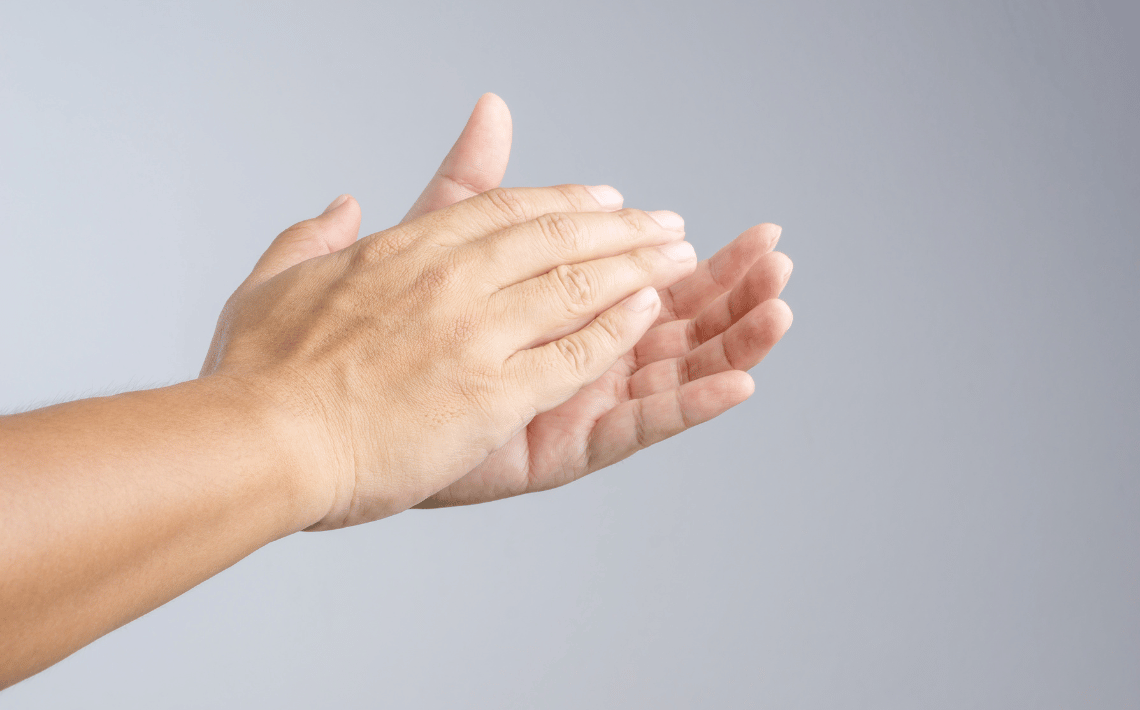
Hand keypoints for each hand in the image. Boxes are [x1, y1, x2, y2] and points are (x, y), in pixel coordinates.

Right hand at [201, 184, 697, 528]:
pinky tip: (652, 313)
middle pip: (558, 237)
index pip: (503, 209)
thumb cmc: (257, 373)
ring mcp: (477, 334)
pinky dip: (619, 329)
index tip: (603, 197)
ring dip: (639, 268)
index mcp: (404, 249)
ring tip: (683, 258)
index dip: (563, 199)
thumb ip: (315, 234)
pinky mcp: (495, 395)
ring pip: (579, 286)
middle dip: (621, 226)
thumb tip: (342, 203)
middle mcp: (450, 278)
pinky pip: (576, 354)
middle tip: (665, 222)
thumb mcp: (277, 278)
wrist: (261, 441)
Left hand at [399, 95, 793, 505]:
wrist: (314, 413)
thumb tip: (495, 108)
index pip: (645, 278)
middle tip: (777, 256)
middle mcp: (573, 359)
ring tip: (778, 304)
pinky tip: (738, 378)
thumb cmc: (377, 332)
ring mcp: (572, 405)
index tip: (753, 229)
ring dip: (728, 340)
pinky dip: (689, 405)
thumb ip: (480, 183)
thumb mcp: (439, 238)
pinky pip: (636, 427)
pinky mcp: (563, 448)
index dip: (698, 256)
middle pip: (671, 323)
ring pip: (668, 371)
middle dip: (728, 290)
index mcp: (558, 314)